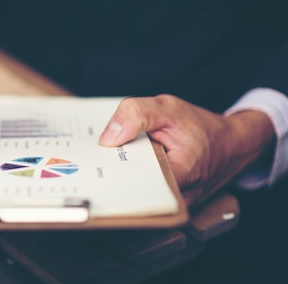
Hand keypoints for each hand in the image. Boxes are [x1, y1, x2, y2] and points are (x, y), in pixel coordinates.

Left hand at [99, 95, 274, 205]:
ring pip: (132, 191)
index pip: (133, 180)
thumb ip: (138, 115)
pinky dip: (125, 175)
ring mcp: (170, 202)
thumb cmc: (201, 126)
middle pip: (129, 189)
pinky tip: (110, 162)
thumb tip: (108, 137)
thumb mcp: (169, 108)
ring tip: (92, 160)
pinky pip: (139, 190)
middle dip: (106, 174)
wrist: (231, 144)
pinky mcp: (165, 200)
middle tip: (78, 162)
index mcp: (180, 175)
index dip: (108, 170)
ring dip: (114, 175)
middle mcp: (175, 197)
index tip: (85, 163)